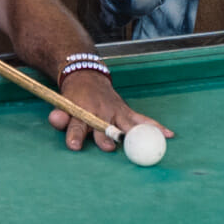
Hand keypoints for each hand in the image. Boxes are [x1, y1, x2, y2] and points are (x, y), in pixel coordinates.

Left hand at [47, 70, 170, 153]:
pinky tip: (168, 135)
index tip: (74, 146)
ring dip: (136, 135)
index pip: (76, 125)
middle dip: (106, 137)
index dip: (75, 135)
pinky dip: (156, 127)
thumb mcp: (63, 105)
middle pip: (104, 127)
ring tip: (147, 145)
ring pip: (127, 124)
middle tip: (109, 147)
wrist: (87, 76)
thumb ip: (60, 116)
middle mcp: (100, 112)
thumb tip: (55, 119)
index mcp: (81, 111)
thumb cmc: (75, 98)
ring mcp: (116, 112)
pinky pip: (143, 120)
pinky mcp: (127, 111)